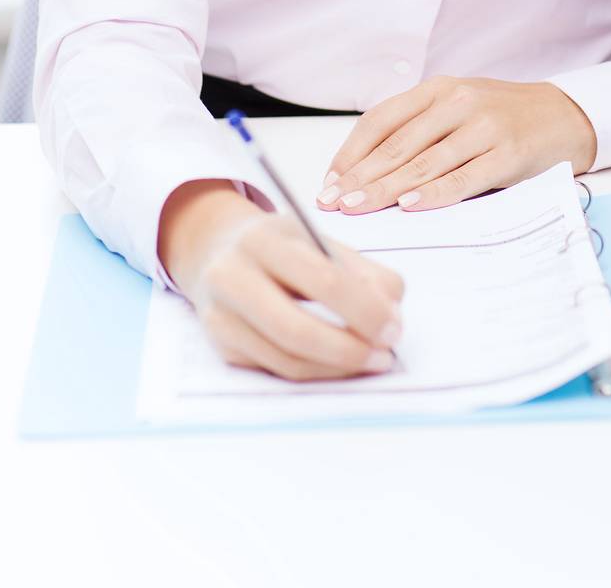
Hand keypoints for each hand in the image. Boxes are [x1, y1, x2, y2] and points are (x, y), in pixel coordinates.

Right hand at [158, 181, 404, 379]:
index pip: (322, 280)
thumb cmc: (281, 246)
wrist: (215, 250)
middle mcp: (233, 275)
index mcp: (265, 238)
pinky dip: (316, 372)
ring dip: (336, 368)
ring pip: (286, 358)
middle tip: (384, 356)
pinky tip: (339, 364)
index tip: (395, 327)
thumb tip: (390, 313)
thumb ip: (361, 271)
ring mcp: (220, 315)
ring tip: (369, 361)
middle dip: (349, 349)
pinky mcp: (221, 347)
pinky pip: (276, 370)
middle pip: (295, 328)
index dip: (365, 310)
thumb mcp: (318, 240)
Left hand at [315, 76, 597, 214]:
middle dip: (360, 176)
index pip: (381, 120)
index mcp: (437, 88)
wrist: (563, 115)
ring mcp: (483, 127)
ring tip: (359, 207)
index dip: (351, 152)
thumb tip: (366, 171)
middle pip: (397, 144)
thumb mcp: (457, 108)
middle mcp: (457, 102)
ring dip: (386, 189)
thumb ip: (419, 129)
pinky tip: (409, 206)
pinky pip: (463, 178)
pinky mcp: (507, 154)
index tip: (330, 182)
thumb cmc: (502, 117)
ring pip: (424, 162)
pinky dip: (433, 194)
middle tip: (334, 202)